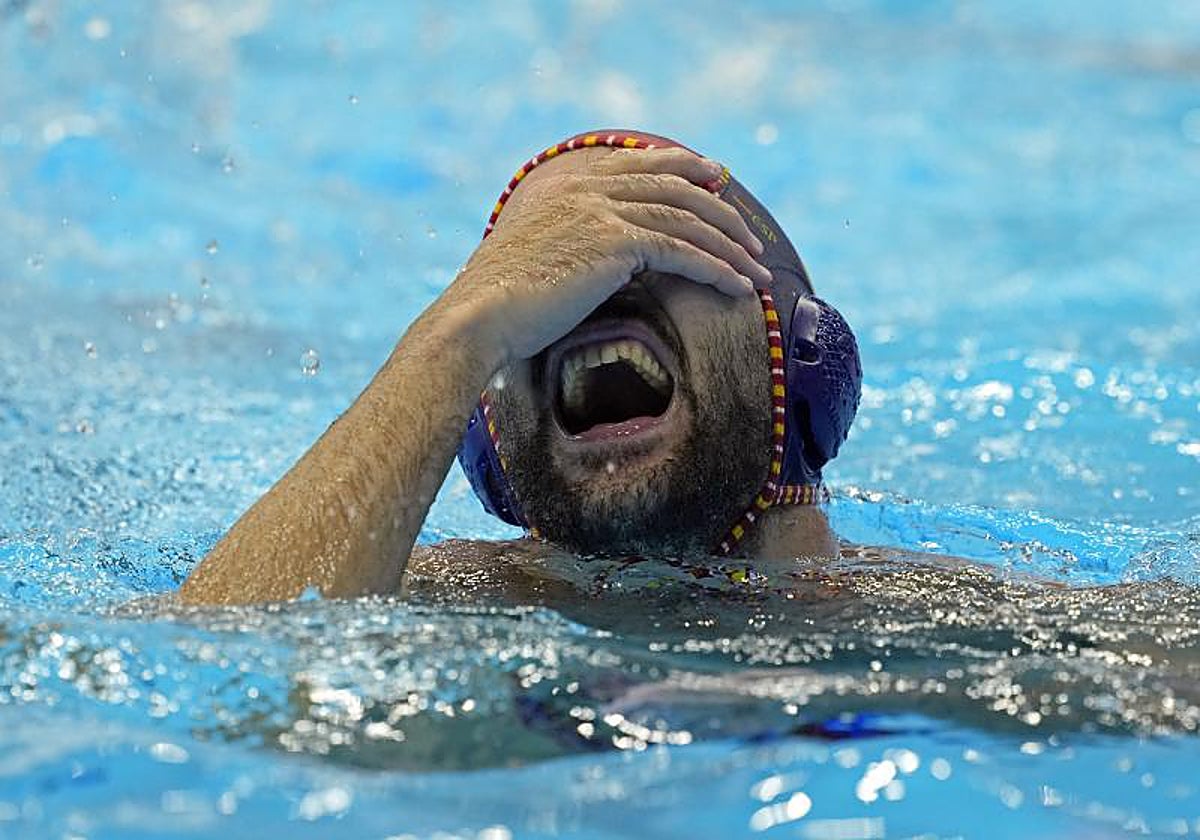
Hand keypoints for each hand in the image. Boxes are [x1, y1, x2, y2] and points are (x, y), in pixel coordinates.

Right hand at [448, 148, 771, 361]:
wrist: (478, 317)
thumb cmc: (499, 304)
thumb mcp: (534, 257)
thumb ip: (569, 242)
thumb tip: (603, 262)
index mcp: (566, 185)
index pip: (639, 164)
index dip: (684, 167)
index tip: (714, 176)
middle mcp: (587, 188)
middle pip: (674, 186)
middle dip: (721, 210)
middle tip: (750, 235)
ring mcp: (601, 211)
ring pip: (686, 219)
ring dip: (729, 247)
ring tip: (757, 271)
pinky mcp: (614, 243)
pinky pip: (682, 252)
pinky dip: (717, 270)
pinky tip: (738, 287)